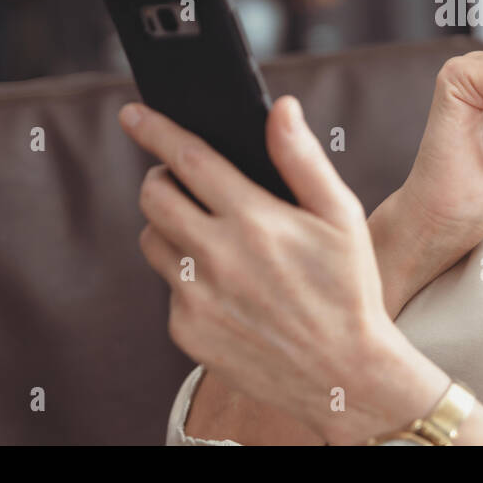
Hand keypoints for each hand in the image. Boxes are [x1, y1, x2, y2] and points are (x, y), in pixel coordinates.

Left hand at [120, 95, 447, 444]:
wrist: (343, 375)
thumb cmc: (349, 288)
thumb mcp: (341, 216)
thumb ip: (303, 158)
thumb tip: (281, 108)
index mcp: (254, 218)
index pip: (187, 158)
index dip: (155, 129)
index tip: (133, 113)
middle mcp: (216, 255)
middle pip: (154, 196)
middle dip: (159, 178)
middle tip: (181, 180)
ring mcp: (196, 296)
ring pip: (152, 240)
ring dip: (169, 227)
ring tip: (208, 235)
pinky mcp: (186, 331)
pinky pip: (168, 289)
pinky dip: (186, 278)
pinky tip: (227, 286)